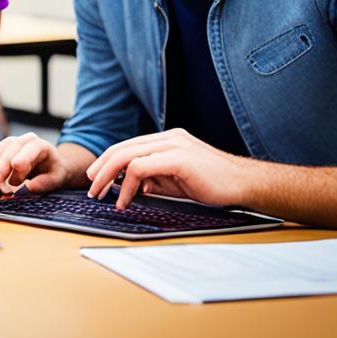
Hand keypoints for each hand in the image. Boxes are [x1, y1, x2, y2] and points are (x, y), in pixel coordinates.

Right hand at [0, 132, 72, 193]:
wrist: (49, 166)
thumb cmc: (52, 171)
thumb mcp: (56, 179)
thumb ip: (43, 183)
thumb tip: (27, 187)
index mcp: (39, 145)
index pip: (30, 147)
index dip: (22, 156)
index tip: (15, 166)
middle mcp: (23, 141)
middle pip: (9, 148)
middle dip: (2, 165)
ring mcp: (10, 145)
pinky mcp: (1, 152)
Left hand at [86, 128, 250, 209]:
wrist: (244, 184)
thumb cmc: (213, 183)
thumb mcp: (177, 181)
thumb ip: (155, 179)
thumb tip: (132, 187)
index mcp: (167, 139)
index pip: (127, 146)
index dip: (107, 161)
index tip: (95, 178)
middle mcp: (168, 137)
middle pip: (122, 148)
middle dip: (101, 169)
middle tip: (92, 188)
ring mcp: (173, 145)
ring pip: (126, 156)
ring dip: (108, 177)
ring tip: (101, 194)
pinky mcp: (178, 158)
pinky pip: (140, 168)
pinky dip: (127, 185)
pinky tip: (125, 200)